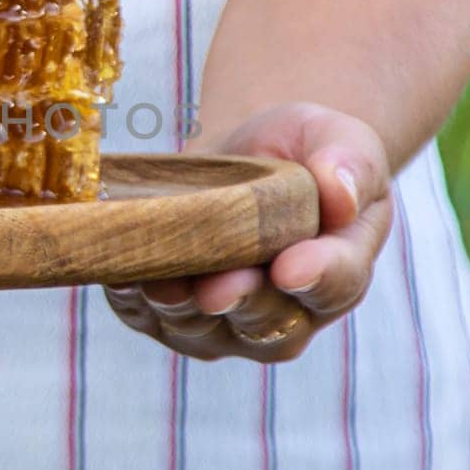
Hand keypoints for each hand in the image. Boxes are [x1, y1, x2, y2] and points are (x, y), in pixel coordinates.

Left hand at [104, 103, 391, 362]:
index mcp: (339, 269)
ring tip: (163, 281)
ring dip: (181, 308)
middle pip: (265, 323)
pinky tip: (121, 273)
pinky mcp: (169, 319)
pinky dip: (133, 299)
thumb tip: (339, 194)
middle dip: (239, 302)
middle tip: (219, 287)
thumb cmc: (300, 150)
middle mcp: (287, 313)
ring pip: (203, 330)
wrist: (244, 156)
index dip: (317, 278)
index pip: (336, 284)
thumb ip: (349, 162)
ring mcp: (226, 325)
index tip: (291, 267)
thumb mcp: (336, 138)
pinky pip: (148, 318)